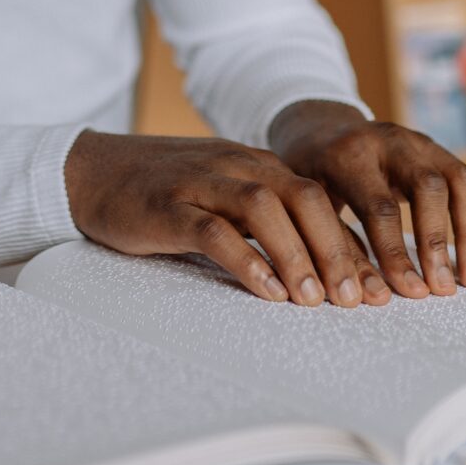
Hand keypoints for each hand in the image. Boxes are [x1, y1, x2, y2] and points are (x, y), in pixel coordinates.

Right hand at [63, 130, 392, 306]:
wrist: (90, 172)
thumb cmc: (161, 191)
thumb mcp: (220, 194)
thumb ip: (262, 218)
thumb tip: (316, 265)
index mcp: (255, 164)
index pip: (319, 200)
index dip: (351, 244)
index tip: (376, 288)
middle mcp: (236, 166)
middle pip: (304, 199)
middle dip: (337, 250)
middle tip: (357, 300)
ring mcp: (201, 183)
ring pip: (265, 209)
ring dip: (297, 254)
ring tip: (315, 300)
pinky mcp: (168, 206)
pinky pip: (214, 230)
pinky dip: (245, 260)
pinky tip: (265, 290)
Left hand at [269, 101, 465, 298]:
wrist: (320, 129)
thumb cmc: (310, 174)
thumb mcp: (306, 202)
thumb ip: (335, 243)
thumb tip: (369, 295)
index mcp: (348, 155)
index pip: (379, 206)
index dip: (395, 252)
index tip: (408, 290)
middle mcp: (388, 141)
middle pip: (427, 187)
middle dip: (437, 242)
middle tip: (442, 288)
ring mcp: (417, 141)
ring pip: (459, 180)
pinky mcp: (437, 149)